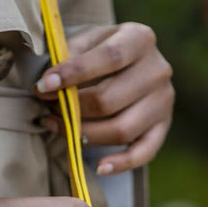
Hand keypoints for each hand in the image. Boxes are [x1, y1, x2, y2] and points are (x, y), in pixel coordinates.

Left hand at [35, 22, 173, 175]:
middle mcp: (158, 69)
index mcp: (140, 39)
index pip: (109, 57)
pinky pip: (144, 152)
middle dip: (71, 108)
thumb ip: (68, 54)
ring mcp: (163, 101)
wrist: (128, 60)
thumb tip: (48, 84)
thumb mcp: (85, 39)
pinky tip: (99, 167)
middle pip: (110, 99)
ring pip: (122, 129)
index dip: (74, 73)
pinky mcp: (163, 126)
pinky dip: (121, 163)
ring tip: (56, 125)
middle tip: (47, 107)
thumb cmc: (99, 50)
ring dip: (83, 133)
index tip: (44, 85)